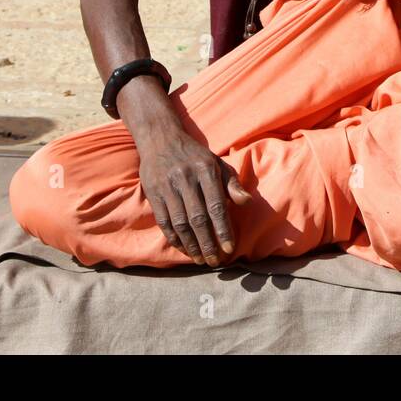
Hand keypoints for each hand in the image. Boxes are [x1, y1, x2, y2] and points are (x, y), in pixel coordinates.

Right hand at [124, 85, 251, 265]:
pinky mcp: (153, 193)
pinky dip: (175, 239)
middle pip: (198, 218)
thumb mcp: (217, 163)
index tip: (230, 249)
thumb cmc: (195, 155)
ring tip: (200, 260)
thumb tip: (246, 202)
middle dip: (208, 243)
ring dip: (191, 245)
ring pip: (180, 223)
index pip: (216, 205)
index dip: (223, 229)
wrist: (161, 138)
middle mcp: (186, 178)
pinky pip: (164, 222)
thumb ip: (232, 183)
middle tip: (215, 261)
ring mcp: (167, 186)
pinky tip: (184, 249)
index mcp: (205, 170)